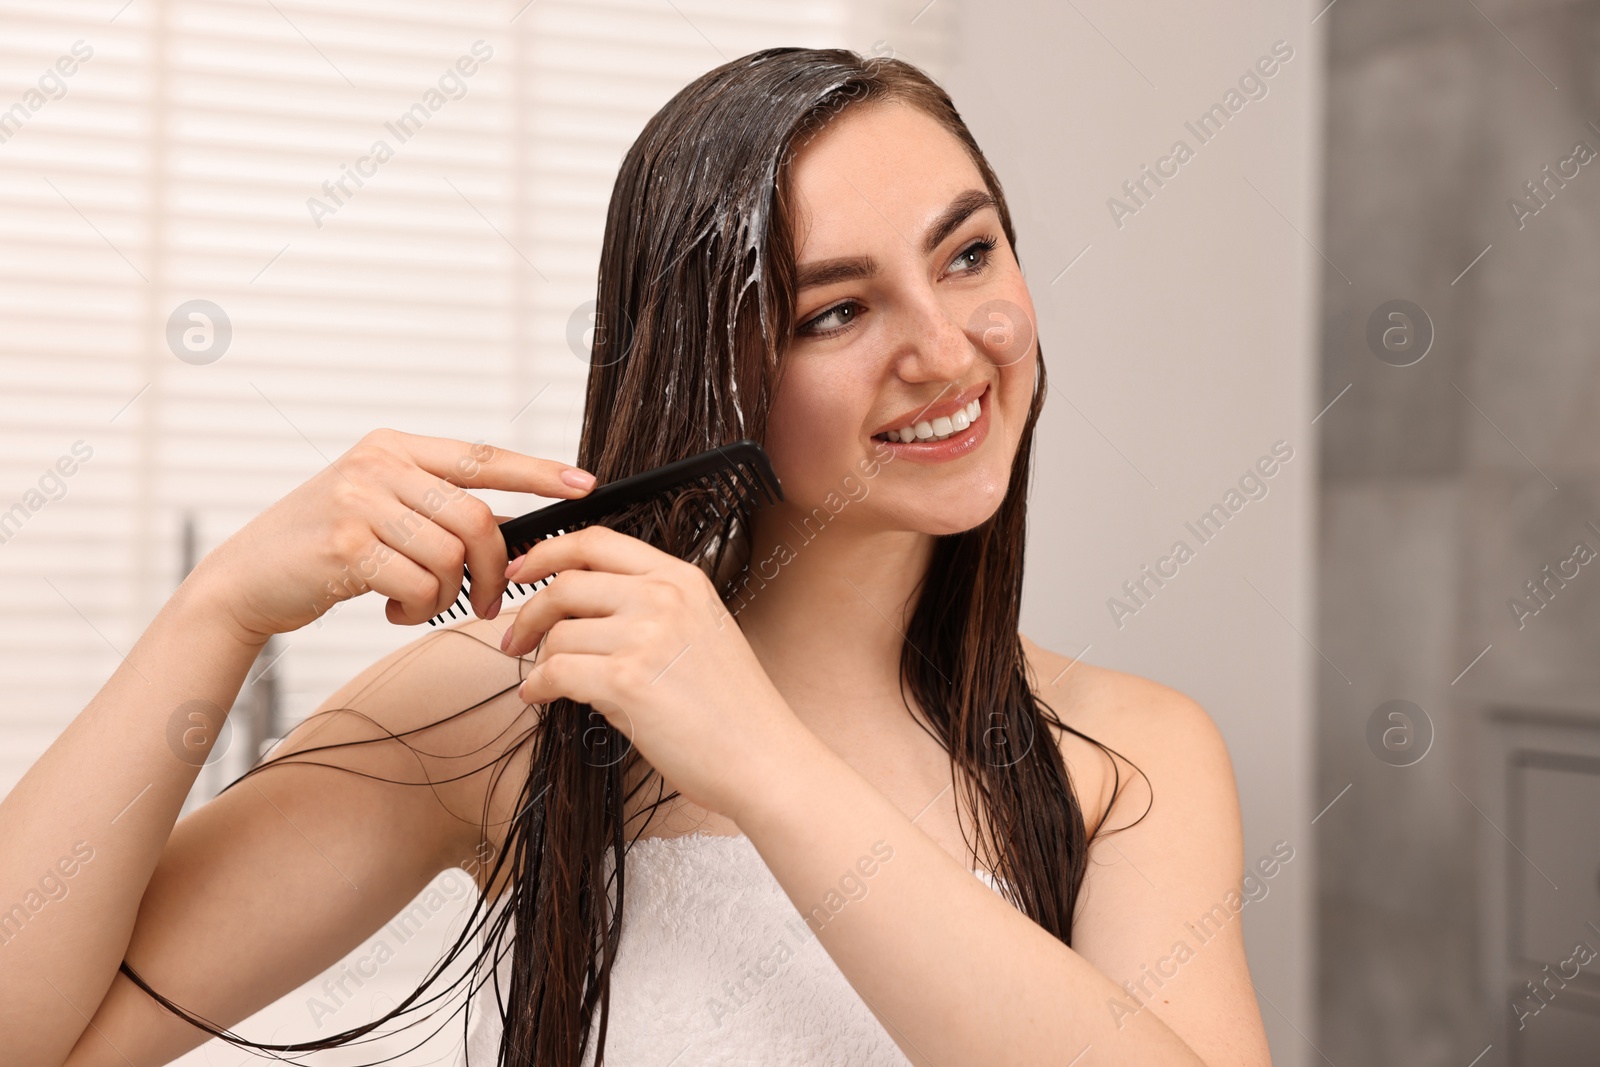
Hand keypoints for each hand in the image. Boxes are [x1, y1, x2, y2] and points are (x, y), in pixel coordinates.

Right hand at [188, 429, 598, 640]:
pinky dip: (419, 609)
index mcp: (395, 447)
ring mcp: (359, 501)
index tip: (584, 485)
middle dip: (496, 569)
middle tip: (491, 602)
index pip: (483, 456)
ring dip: (448, 595)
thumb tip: (517, 529)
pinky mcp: (345, 545)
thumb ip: (439, 509)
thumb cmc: (325, 548)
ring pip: (450, 556)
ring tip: (420, 604)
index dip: (538, 471)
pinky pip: (418, 583)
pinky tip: (395, 610)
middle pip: (476, 518)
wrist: (246, 579)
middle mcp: (378, 464)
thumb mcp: (383, 510)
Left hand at [501, 525, 800, 824]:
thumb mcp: (701, 630)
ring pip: (558, 633)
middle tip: (517, 637)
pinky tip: (539, 698)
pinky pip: (555, 672)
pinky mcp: (626, 681)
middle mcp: (663, 597)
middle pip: (566, 583)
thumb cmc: (734, 708)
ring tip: (544, 681)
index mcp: (681, 578)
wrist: (763, 758)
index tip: (523, 571)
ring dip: (539, 660)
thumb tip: (581, 611)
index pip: (597, 541)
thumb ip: (652, 606)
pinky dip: (537, 687)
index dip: (548, 552)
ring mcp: (645, 637)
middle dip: (530, 612)